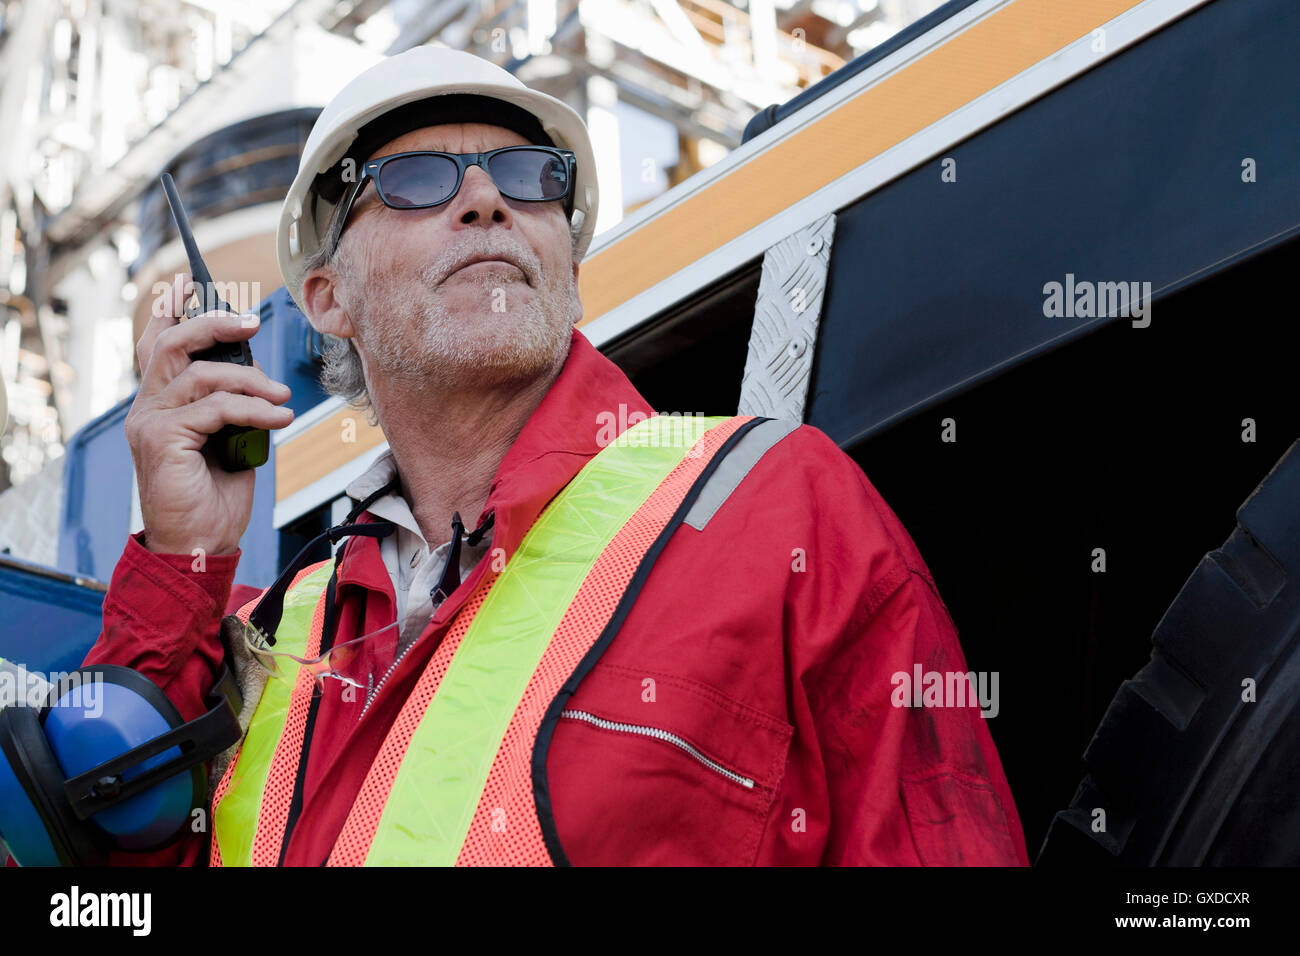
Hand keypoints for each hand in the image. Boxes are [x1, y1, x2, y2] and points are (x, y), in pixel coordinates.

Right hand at [125, 274, 293, 557]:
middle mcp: (146, 406)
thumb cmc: (215, 497)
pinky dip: (253, 410)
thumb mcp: (231, 440)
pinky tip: (279, 421)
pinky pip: (215, 407)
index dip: (171, 310)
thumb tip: (258, 377)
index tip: (191, 283)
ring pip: (200, 373)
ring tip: (281, 397)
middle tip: (251, 323)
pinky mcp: (162, 438)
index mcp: (159, 403)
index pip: (156, 344)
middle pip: (172, 344)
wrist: (200, 543)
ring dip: (251, 381)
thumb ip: (231, 406)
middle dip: (213, 324)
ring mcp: (149, 421)